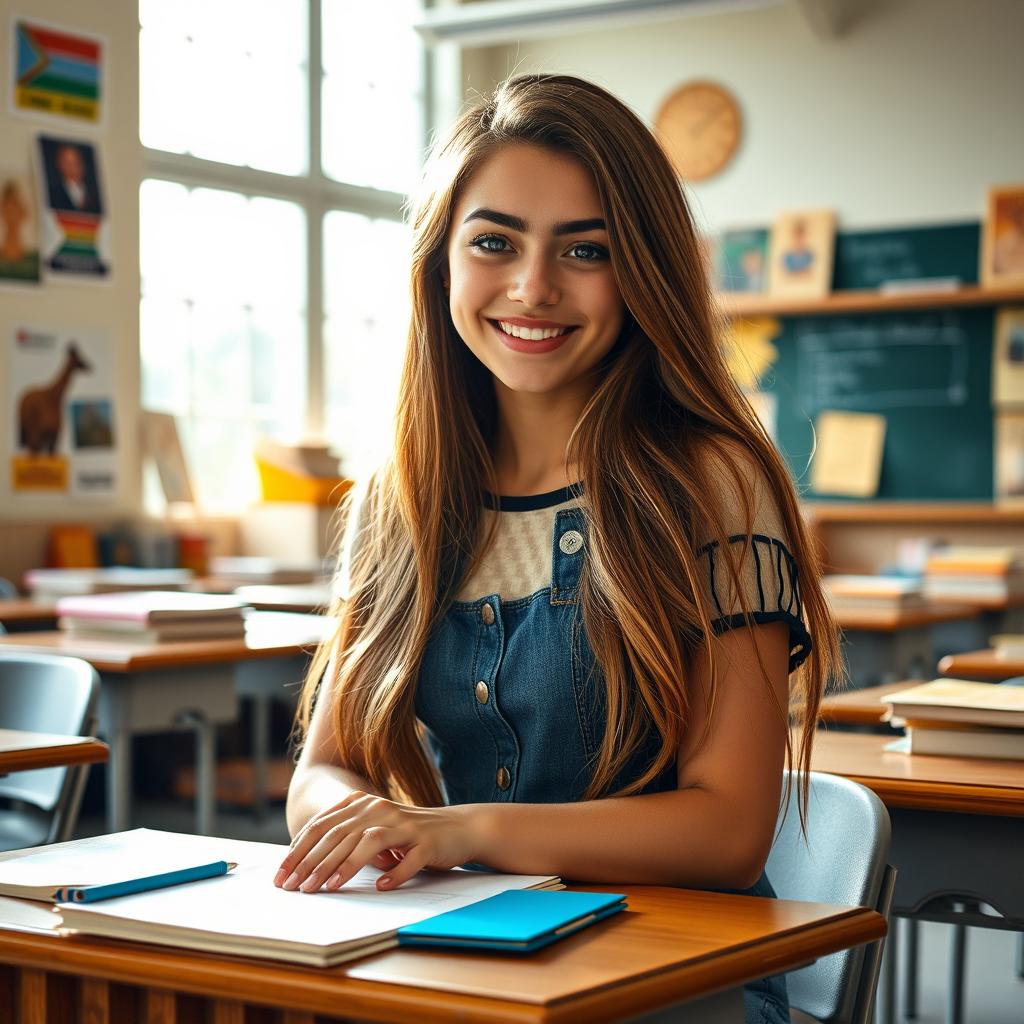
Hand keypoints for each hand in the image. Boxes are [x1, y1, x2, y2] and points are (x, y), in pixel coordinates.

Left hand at [274, 792, 477, 892]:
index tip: (281, 875)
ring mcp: (406, 825)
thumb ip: (345, 839)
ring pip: (368, 842)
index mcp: (363, 804)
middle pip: (340, 834)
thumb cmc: (409, 835)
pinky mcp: (427, 842)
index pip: (322, 826)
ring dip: (343, 867)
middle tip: (294, 887)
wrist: (458, 828)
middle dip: (312, 863)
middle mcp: (381, 809)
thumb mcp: (374, 831)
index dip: (299, 851)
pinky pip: (409, 859)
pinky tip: (381, 886)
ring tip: (324, 888)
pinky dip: (395, 873)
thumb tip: (305, 865)